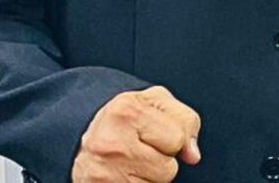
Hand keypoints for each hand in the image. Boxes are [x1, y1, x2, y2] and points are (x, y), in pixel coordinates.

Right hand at [72, 86, 201, 181]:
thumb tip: (193, 155)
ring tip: (132, 163)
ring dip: (150, 178)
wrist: (85, 138)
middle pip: (168, 169)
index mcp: (126, 112)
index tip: (154, 133)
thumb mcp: (157, 103)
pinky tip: (125, 176)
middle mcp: (110, 143)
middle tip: (142, 149)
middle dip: (162, 160)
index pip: (178, 139)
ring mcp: (103, 173)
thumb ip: (185, 120)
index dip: (174, 138)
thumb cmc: (127, 118)